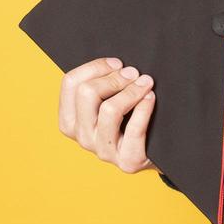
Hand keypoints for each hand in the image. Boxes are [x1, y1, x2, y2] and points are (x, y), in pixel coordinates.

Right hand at [58, 56, 157, 173]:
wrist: (153, 152)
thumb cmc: (128, 120)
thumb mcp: (106, 102)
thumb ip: (102, 85)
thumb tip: (117, 64)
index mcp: (70, 120)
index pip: (70, 82)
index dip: (96, 66)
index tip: (118, 64)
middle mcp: (82, 137)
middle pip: (87, 93)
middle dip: (115, 78)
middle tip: (135, 73)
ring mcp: (103, 151)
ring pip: (110, 110)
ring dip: (131, 91)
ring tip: (146, 83)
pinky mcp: (128, 160)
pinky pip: (134, 129)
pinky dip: (145, 108)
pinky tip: (151, 97)